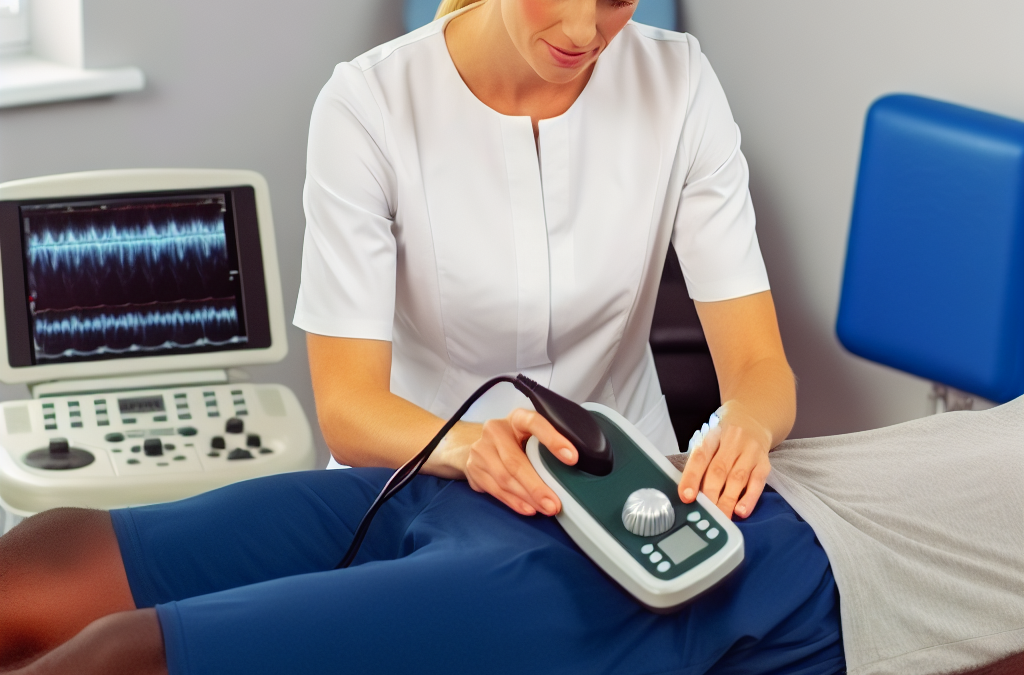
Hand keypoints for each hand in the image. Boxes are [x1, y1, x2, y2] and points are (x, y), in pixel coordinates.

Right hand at [464, 408, 577, 516]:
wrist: (482, 445)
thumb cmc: (517, 440)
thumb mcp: (531, 433)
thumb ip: (546, 442)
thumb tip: (575, 464)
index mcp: (516, 417)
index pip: (534, 422)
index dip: (553, 439)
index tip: (572, 458)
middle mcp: (495, 430)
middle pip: (515, 461)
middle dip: (537, 486)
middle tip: (555, 504)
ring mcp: (481, 449)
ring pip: (505, 479)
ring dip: (527, 497)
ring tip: (546, 508)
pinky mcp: (473, 468)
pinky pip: (495, 489)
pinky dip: (514, 501)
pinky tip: (528, 508)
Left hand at [677, 402, 772, 519]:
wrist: (753, 419)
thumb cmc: (723, 437)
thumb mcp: (709, 440)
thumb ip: (699, 463)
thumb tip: (688, 494)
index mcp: (712, 435)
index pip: (700, 456)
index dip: (691, 477)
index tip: (686, 496)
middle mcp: (732, 441)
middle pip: (719, 470)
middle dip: (710, 495)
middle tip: (704, 514)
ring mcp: (750, 451)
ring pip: (737, 478)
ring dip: (727, 501)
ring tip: (721, 518)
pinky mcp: (764, 462)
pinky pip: (757, 482)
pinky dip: (749, 498)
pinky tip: (741, 511)